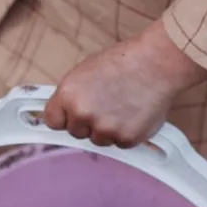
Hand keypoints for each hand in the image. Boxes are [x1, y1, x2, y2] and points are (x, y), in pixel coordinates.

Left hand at [41, 21, 206, 147]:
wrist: (155, 64)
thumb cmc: (122, 62)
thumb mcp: (84, 72)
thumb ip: (72, 96)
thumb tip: (66, 112)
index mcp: (68, 95)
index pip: (52, 120)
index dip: (63, 117)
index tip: (71, 116)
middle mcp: (82, 114)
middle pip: (75, 132)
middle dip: (86, 124)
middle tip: (103, 107)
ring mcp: (105, 128)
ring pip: (98, 140)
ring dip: (107, 130)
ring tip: (121, 108)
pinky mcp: (126, 138)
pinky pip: (119, 144)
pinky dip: (125, 133)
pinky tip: (133, 114)